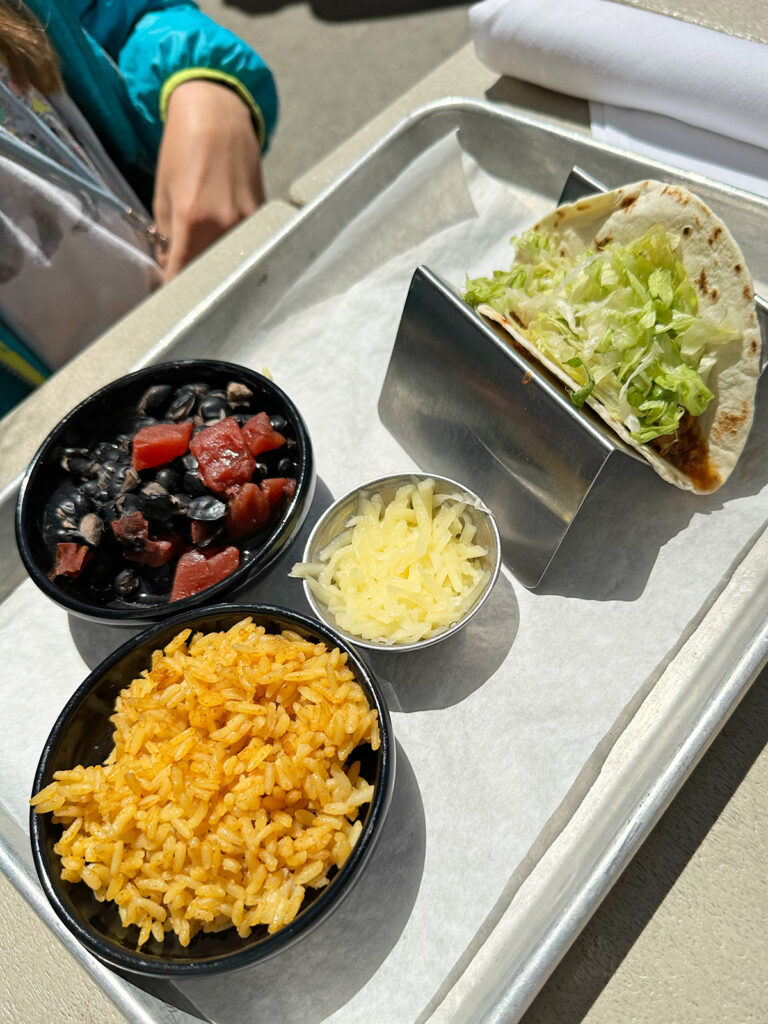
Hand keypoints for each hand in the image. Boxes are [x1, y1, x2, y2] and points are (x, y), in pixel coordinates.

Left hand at [153, 79, 264, 281]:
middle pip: (210, 276)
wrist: (217, 112)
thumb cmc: (182, 147)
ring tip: (205, 274)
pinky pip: (247, 247)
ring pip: (231, 264)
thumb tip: (171, 269)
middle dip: (196, 288)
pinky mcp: (263, 217)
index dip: (172, 295)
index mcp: (193, 220)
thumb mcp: (163, 193)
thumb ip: (167, 237)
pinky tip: (226, 254)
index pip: (182, 277)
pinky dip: (235, 254)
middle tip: (184, 294)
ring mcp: (249, 223)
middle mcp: (225, 226)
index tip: (166, 308)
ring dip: (218, 273)